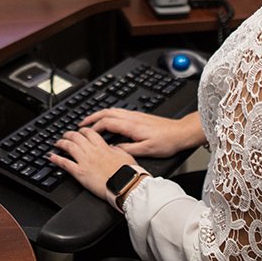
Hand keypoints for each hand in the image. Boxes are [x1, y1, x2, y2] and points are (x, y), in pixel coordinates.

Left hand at [49, 127, 135, 199]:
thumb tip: (111, 147)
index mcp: (103, 147)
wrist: (125, 185)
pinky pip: (65, 163)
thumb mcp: (125, 155)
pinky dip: (56, 159)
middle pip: (76, 137)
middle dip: (69, 134)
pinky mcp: (80, 173)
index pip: (89, 133)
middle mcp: (92, 152)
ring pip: (69, 147)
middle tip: (65, 135)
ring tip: (57, 143)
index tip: (80, 131)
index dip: (82, 130)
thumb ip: (115, 149)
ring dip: (61, 143)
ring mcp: (85, 161)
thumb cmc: (127, 173)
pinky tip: (51, 156)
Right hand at [81, 109, 204, 158]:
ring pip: (112, 110)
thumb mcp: (146, 150)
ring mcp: (135, 115)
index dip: (94, 128)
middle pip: (106, 112)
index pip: (107, 123)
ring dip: (99, 114)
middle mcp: (132, 117)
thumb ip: (128, 149)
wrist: (180, 132)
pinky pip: (118, 112)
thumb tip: (114, 148)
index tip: (86, 133)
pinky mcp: (139, 116)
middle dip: (92, 117)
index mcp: (131, 125)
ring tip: (91, 121)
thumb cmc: (166, 142)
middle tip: (81, 124)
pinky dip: (108, 115)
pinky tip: (108, 121)